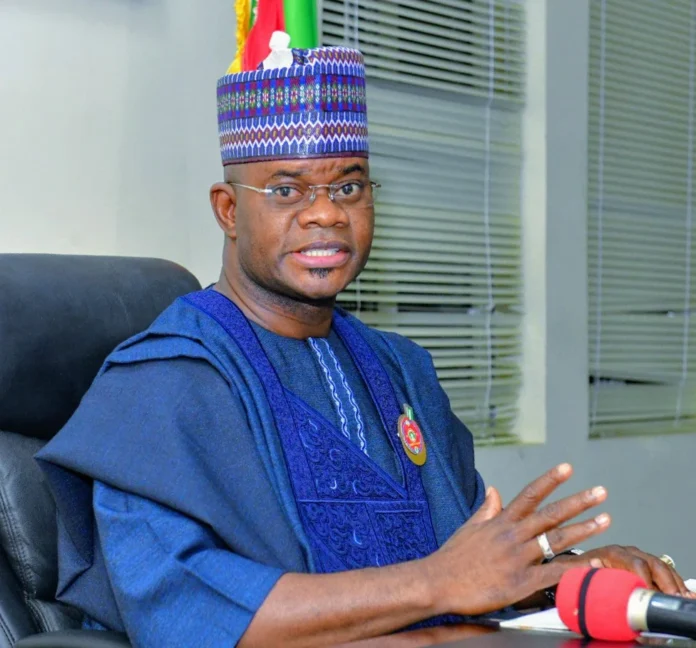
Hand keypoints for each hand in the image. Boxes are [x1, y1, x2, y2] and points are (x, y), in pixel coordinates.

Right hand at [422, 463, 610, 615]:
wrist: (438, 582)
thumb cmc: (453, 557)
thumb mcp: (469, 527)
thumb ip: (487, 509)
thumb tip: (495, 491)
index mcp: (500, 521)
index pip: (529, 494)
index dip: (549, 480)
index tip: (567, 468)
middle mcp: (512, 536)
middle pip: (550, 515)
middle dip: (578, 502)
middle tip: (600, 492)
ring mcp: (517, 559)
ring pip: (556, 540)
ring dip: (583, 530)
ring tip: (605, 520)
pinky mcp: (520, 583)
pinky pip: (553, 574)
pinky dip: (574, 569)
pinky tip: (592, 564)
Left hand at [554, 546, 693, 597]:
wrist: (571, 567)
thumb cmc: (571, 569)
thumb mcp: (571, 569)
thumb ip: (578, 567)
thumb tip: (591, 565)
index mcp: (610, 552)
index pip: (634, 562)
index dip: (645, 578)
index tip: (652, 592)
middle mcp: (625, 552)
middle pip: (652, 563)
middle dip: (666, 581)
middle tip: (673, 597)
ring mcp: (635, 559)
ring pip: (661, 567)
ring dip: (674, 582)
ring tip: (682, 597)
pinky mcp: (642, 567)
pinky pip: (662, 573)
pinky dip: (674, 583)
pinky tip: (683, 593)